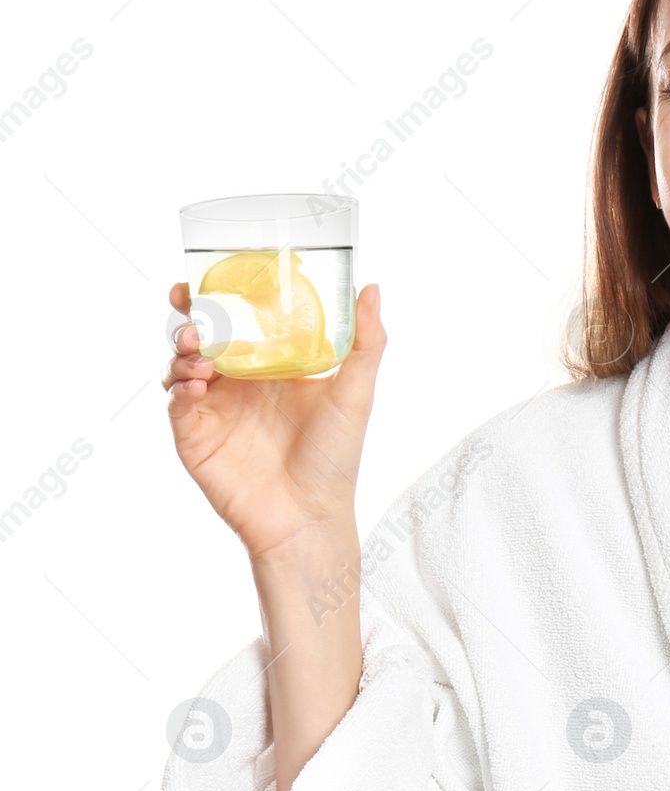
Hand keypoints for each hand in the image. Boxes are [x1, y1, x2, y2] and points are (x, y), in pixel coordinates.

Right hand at [163, 281, 386, 559]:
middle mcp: (241, 383)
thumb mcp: (356, 394)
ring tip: (199, 349)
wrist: (308, 517)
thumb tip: (373, 288)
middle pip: (203, 334)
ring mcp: (215, 407)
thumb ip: (366, 343)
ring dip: (183, 347)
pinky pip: (176, 400)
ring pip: (182, 361)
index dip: (224, 296)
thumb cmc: (335, 458)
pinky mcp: (194, 434)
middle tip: (187, 300)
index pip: (242, 320)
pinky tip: (198, 383)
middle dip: (190, 313)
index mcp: (273, 367)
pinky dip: (180, 385)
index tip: (215, 272)